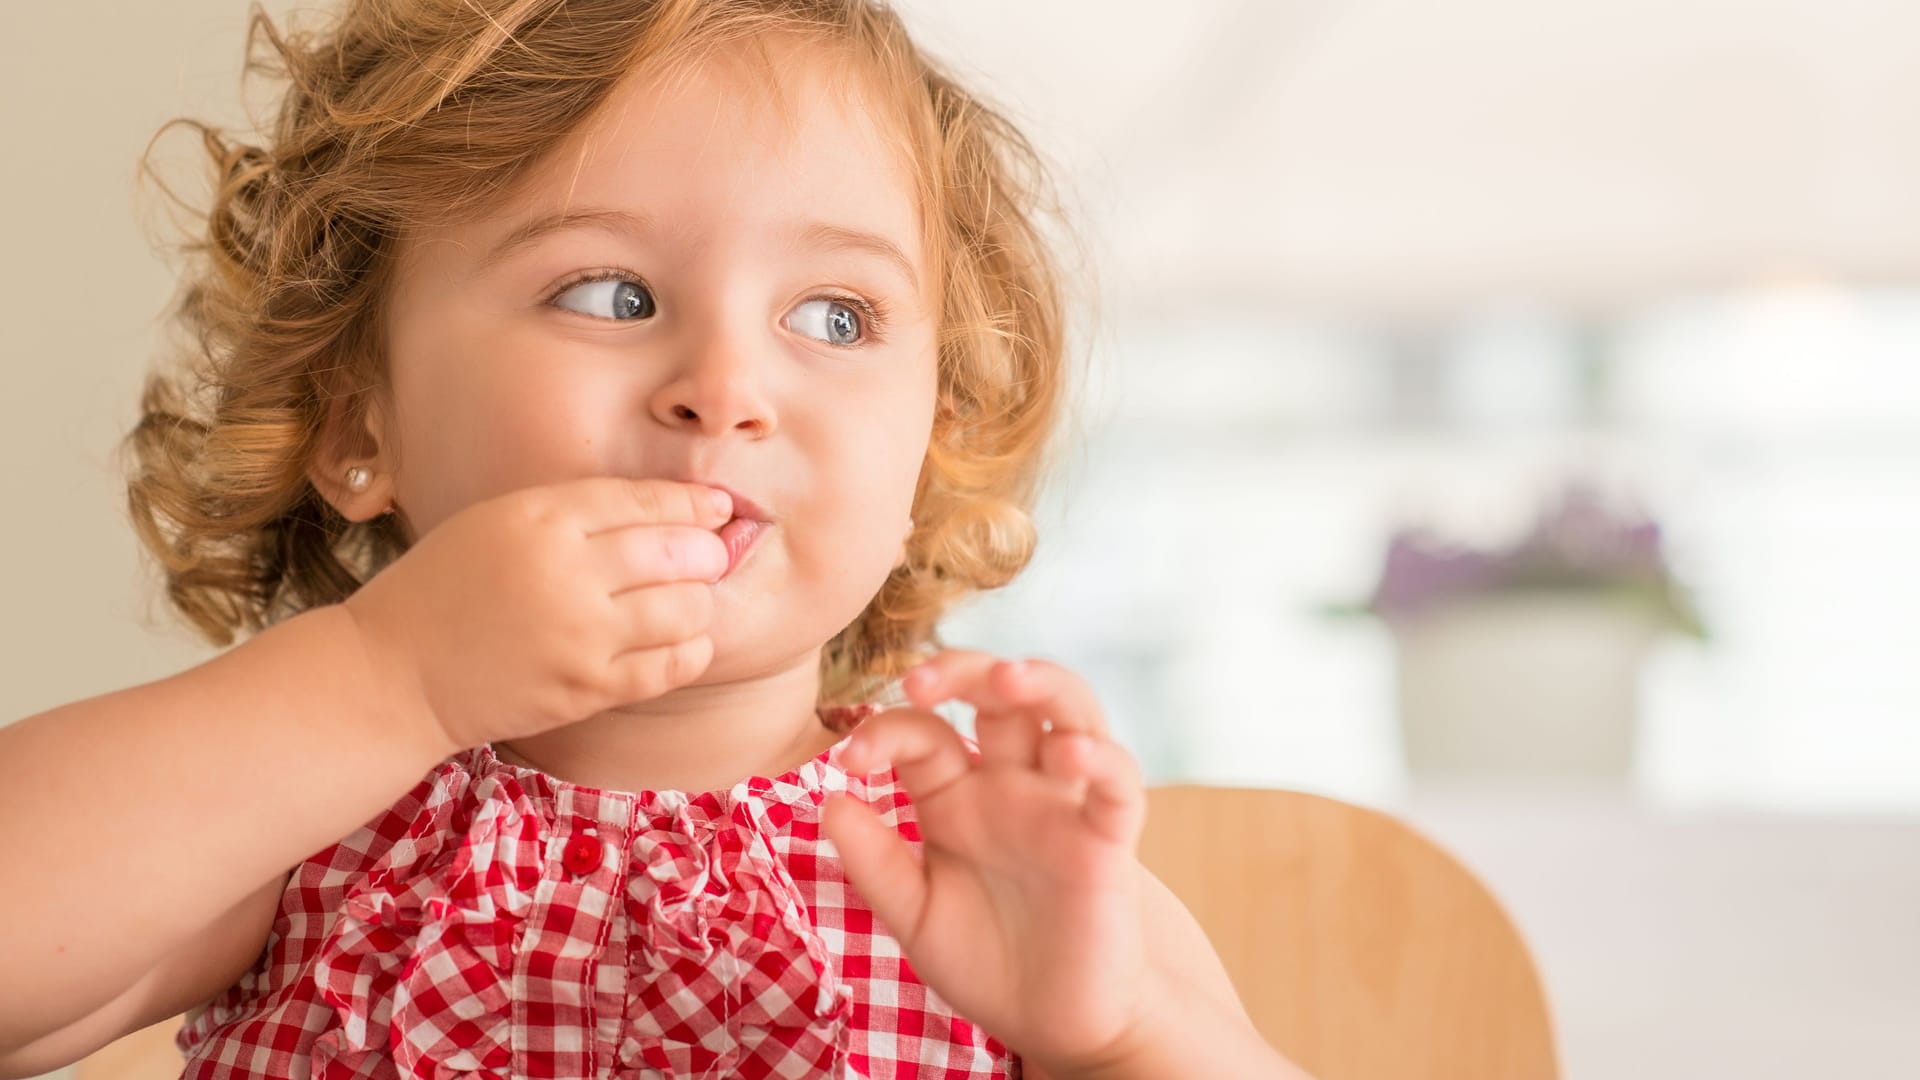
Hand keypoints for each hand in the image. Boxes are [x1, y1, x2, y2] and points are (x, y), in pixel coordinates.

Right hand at [340, 477, 733, 754]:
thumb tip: (665, 509)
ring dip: (700, 600)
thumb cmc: (444, 588)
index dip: (693, 502)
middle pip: (680, 550)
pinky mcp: (587, 689)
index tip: (717, 506)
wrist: (393, 674)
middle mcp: (567, 571)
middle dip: (708, 550)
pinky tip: (685, 641)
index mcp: (540, 517)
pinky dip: (691, 649)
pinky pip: (671, 666)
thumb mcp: (497, 520)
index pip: (646, 499)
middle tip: (708, 554)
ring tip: (690, 599)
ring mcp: (581, 636)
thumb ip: (573, 512)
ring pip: (687, 609)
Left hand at [819, 649, 1152, 1073]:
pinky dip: (1100, 758)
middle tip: (919, 680)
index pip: (924, 733)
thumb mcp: (915, 915)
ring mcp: (1063, 803)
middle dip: (963, 669)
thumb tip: (829, 800)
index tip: (850, 760)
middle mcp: (1012, 784)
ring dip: (1042, 682)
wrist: (1055, 1025)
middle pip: (999, 693)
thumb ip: (876, 863)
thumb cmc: (986, 961)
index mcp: (957, 795)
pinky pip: (1118, 781)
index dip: (885, 731)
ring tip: (1006, 677)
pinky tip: (1069, 752)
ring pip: (1068, 710)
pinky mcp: (1110, 837)